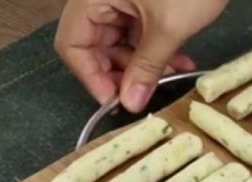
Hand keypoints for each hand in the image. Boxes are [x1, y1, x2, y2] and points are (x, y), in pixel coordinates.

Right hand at [54, 0, 227, 111]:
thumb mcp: (168, 28)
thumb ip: (146, 66)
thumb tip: (130, 102)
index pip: (72, 43)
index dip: (91, 76)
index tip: (115, 102)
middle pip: (95, 43)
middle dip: (122, 72)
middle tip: (144, 93)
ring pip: (120, 40)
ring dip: (143, 64)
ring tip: (171, 76)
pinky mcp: (144, 0)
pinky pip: (140, 31)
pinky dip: (156, 49)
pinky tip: (179, 62)